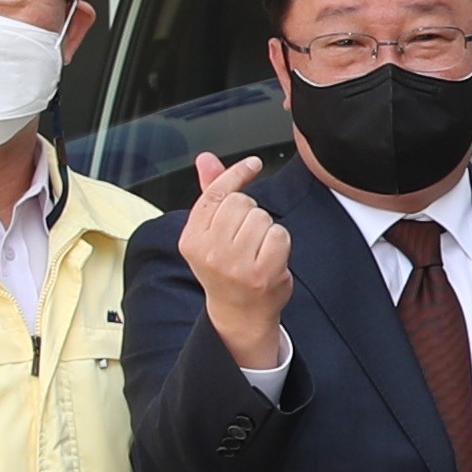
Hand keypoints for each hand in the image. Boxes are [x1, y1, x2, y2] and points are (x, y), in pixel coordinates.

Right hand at [185, 153, 296, 368]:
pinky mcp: (262, 273)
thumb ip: (210, 193)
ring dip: (265, 228)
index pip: (215, 194)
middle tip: (246, 236)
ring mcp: (236, 264)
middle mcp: (210, 251)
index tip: (253, 165)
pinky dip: (280, 242)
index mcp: (191, 239)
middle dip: (250, 212)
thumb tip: (205, 158)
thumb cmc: (226, 268)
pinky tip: (270, 257)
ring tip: (256, 249)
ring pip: (262, 217)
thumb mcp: (210, 233)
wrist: (239, 313)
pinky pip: (279, 234)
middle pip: (241, 203)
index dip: (236, 174)